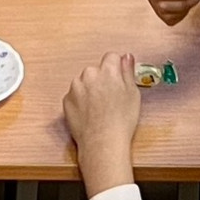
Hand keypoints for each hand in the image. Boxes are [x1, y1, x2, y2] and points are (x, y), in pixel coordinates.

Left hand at [63, 52, 143, 195]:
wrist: (102, 142)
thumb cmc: (121, 120)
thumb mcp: (133, 93)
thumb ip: (128, 71)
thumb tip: (126, 57)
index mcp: (107, 71)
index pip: (111, 57)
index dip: (116, 67)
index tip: (119, 78)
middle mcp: (89, 75)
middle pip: (96, 70)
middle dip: (102, 79)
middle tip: (111, 97)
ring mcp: (75, 87)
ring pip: (84, 82)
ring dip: (90, 89)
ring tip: (100, 108)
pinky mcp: (67, 100)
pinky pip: (75, 95)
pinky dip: (81, 101)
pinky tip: (90, 113)